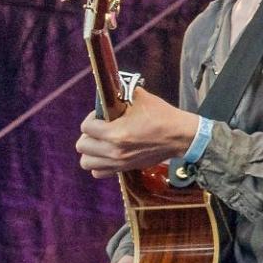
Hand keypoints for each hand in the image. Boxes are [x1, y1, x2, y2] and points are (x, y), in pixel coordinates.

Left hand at [76, 87, 199, 178]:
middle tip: (100, 128)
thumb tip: (112, 89)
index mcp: (116, 133)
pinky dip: (99, 164)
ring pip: (86, 162)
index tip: (102, 115)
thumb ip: (123, 94)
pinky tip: (107, 154)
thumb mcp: (142, 99)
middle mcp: (114, 151)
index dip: (91, 118)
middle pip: (82, 146)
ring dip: (90, 151)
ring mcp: (119, 162)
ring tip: (101, 142)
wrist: (180, 136)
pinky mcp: (125, 169)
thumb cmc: (163, 116)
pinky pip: (98, 172)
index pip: (86, 127)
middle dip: (88, 135)